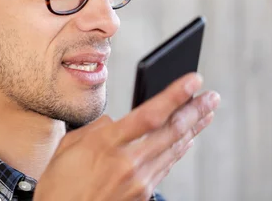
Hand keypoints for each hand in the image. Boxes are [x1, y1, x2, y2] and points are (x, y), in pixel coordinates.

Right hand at [33, 73, 218, 200]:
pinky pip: (167, 167)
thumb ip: (95, 129)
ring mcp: (138, 181)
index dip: (175, 96)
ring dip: (194, 128)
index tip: (193, 81)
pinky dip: (179, 150)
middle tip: (211, 96)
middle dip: (196, 110)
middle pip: (171, 131)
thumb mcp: (67, 147)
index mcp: (105, 145)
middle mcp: (127, 163)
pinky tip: (187, 140)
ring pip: (174, 149)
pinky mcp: (143, 195)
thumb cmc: (59, 185)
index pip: (149, 115)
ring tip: (207, 113)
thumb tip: (114, 121)